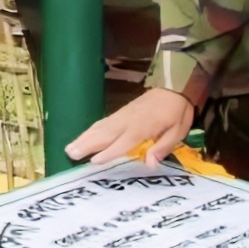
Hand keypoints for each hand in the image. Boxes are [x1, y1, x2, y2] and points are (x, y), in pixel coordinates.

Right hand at [67, 86, 195, 165]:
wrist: (175, 83)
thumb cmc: (178, 110)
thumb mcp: (179, 130)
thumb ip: (164, 146)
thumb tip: (150, 164)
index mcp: (144, 126)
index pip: (124, 141)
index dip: (110, 152)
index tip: (94, 161)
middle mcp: (129, 120)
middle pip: (106, 134)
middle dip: (88, 144)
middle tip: (70, 154)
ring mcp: (123, 114)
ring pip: (101, 127)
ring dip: (84, 137)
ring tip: (69, 148)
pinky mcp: (121, 111)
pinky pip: (104, 122)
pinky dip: (91, 129)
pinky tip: (83, 136)